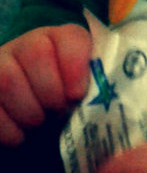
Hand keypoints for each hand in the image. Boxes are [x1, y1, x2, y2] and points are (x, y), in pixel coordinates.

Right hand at [0, 24, 91, 145]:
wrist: (37, 119)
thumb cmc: (66, 106)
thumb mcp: (85, 93)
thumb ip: (98, 88)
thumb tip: (110, 102)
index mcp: (62, 40)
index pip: (70, 37)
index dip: (74, 65)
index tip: (78, 94)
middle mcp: (28, 44)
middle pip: (36, 53)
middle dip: (50, 93)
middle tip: (58, 112)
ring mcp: (0, 63)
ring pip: (7, 80)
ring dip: (28, 112)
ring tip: (39, 123)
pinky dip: (8, 128)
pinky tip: (21, 135)